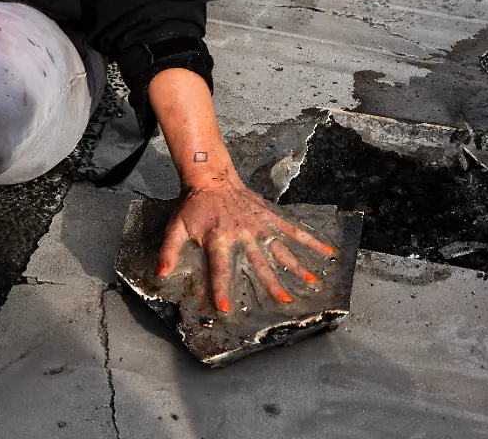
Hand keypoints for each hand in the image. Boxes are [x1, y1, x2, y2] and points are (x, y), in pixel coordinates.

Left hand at [157, 177, 334, 313]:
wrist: (211, 178)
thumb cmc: (193, 206)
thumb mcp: (176, 227)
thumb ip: (169, 251)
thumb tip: (162, 273)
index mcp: (218, 239)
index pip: (219, 268)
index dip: (221, 288)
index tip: (226, 308)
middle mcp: (242, 234)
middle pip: (259, 262)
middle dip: (271, 282)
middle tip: (283, 300)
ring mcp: (259, 226)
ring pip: (280, 248)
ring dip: (296, 265)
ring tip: (310, 281)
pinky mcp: (270, 217)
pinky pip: (292, 229)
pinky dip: (309, 240)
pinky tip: (325, 251)